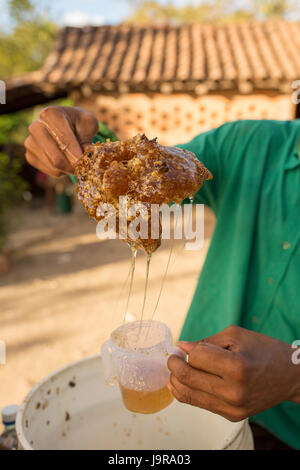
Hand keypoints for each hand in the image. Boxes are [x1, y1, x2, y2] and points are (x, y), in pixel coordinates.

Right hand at [25, 106, 97, 176]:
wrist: (66, 124)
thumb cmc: (78, 124)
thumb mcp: (89, 125)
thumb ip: (88, 140)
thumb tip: (86, 159)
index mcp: (50, 114)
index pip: (64, 141)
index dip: (77, 155)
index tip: (86, 163)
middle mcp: (36, 127)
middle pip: (56, 158)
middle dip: (73, 166)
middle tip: (85, 168)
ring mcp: (30, 143)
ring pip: (55, 167)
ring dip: (69, 168)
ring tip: (76, 159)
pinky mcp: (30, 156)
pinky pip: (51, 171)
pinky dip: (63, 170)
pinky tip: (66, 159)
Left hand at [167, 325, 299, 421]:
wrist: (290, 377)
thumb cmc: (264, 350)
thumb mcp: (236, 336)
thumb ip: (207, 342)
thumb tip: (182, 347)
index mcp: (236, 367)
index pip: (196, 358)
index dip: (186, 349)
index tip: (182, 346)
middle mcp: (233, 391)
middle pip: (187, 378)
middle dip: (174, 364)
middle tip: (173, 357)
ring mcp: (232, 407)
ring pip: (188, 395)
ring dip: (176, 380)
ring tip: (176, 369)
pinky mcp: (231, 416)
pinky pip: (199, 404)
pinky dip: (187, 392)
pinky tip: (183, 382)